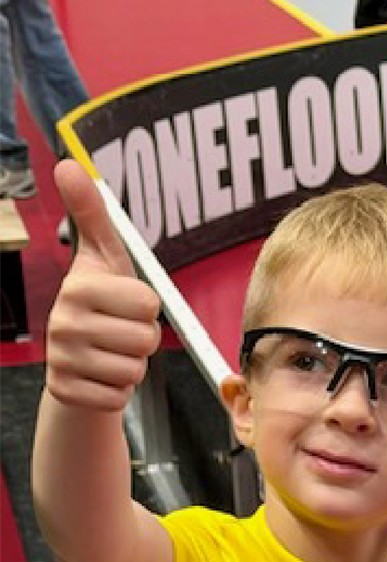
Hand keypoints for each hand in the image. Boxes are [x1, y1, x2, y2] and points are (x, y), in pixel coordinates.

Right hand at [46, 160, 161, 411]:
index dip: (147, 306)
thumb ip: (93, 213)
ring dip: (133, 364)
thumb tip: (69, 164)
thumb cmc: (100, 302)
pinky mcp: (66, 393)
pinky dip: (119, 390)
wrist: (75, 357)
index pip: (148, 303)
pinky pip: (120, 397)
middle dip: (143, 339)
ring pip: (135, 370)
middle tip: (120, 331)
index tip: (126, 303)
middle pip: (146, 339)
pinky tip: (101, 375)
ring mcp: (62, 361)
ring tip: (111, 352)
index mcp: (77, 287)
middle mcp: (63, 324)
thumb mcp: (102, 257)